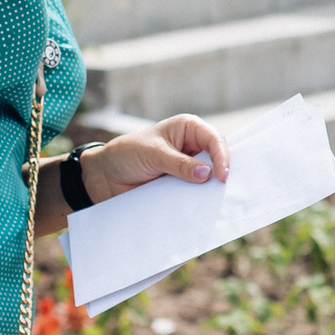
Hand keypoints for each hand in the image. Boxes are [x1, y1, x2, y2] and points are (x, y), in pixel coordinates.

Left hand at [81, 114, 229, 203]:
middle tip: (229, 189)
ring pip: (209, 176)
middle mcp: (192, 145)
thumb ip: (180, 164)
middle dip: (223, 171)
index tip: (221, 176)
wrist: (105, 178)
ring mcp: (188, 166)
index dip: (222, 156)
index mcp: (188, 128)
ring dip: (212, 187)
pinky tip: (205, 206)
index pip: (214, 139)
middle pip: (217, 157)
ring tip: (220, 200)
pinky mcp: (182, 184)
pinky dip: (200, 198)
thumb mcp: (153, 155)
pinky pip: (197, 191)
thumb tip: (206, 174)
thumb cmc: (127, 154)